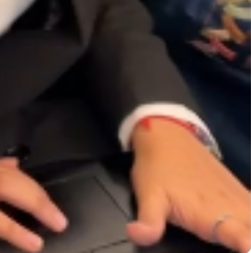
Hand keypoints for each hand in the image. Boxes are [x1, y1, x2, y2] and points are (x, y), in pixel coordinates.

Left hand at [129, 119, 250, 251]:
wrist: (166, 135)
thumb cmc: (157, 168)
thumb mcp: (148, 195)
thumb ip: (149, 221)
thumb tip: (136, 236)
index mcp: (211, 216)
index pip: (240, 237)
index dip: (247, 243)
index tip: (249, 246)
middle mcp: (231, 208)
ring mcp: (237, 197)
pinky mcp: (238, 189)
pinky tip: (250, 222)